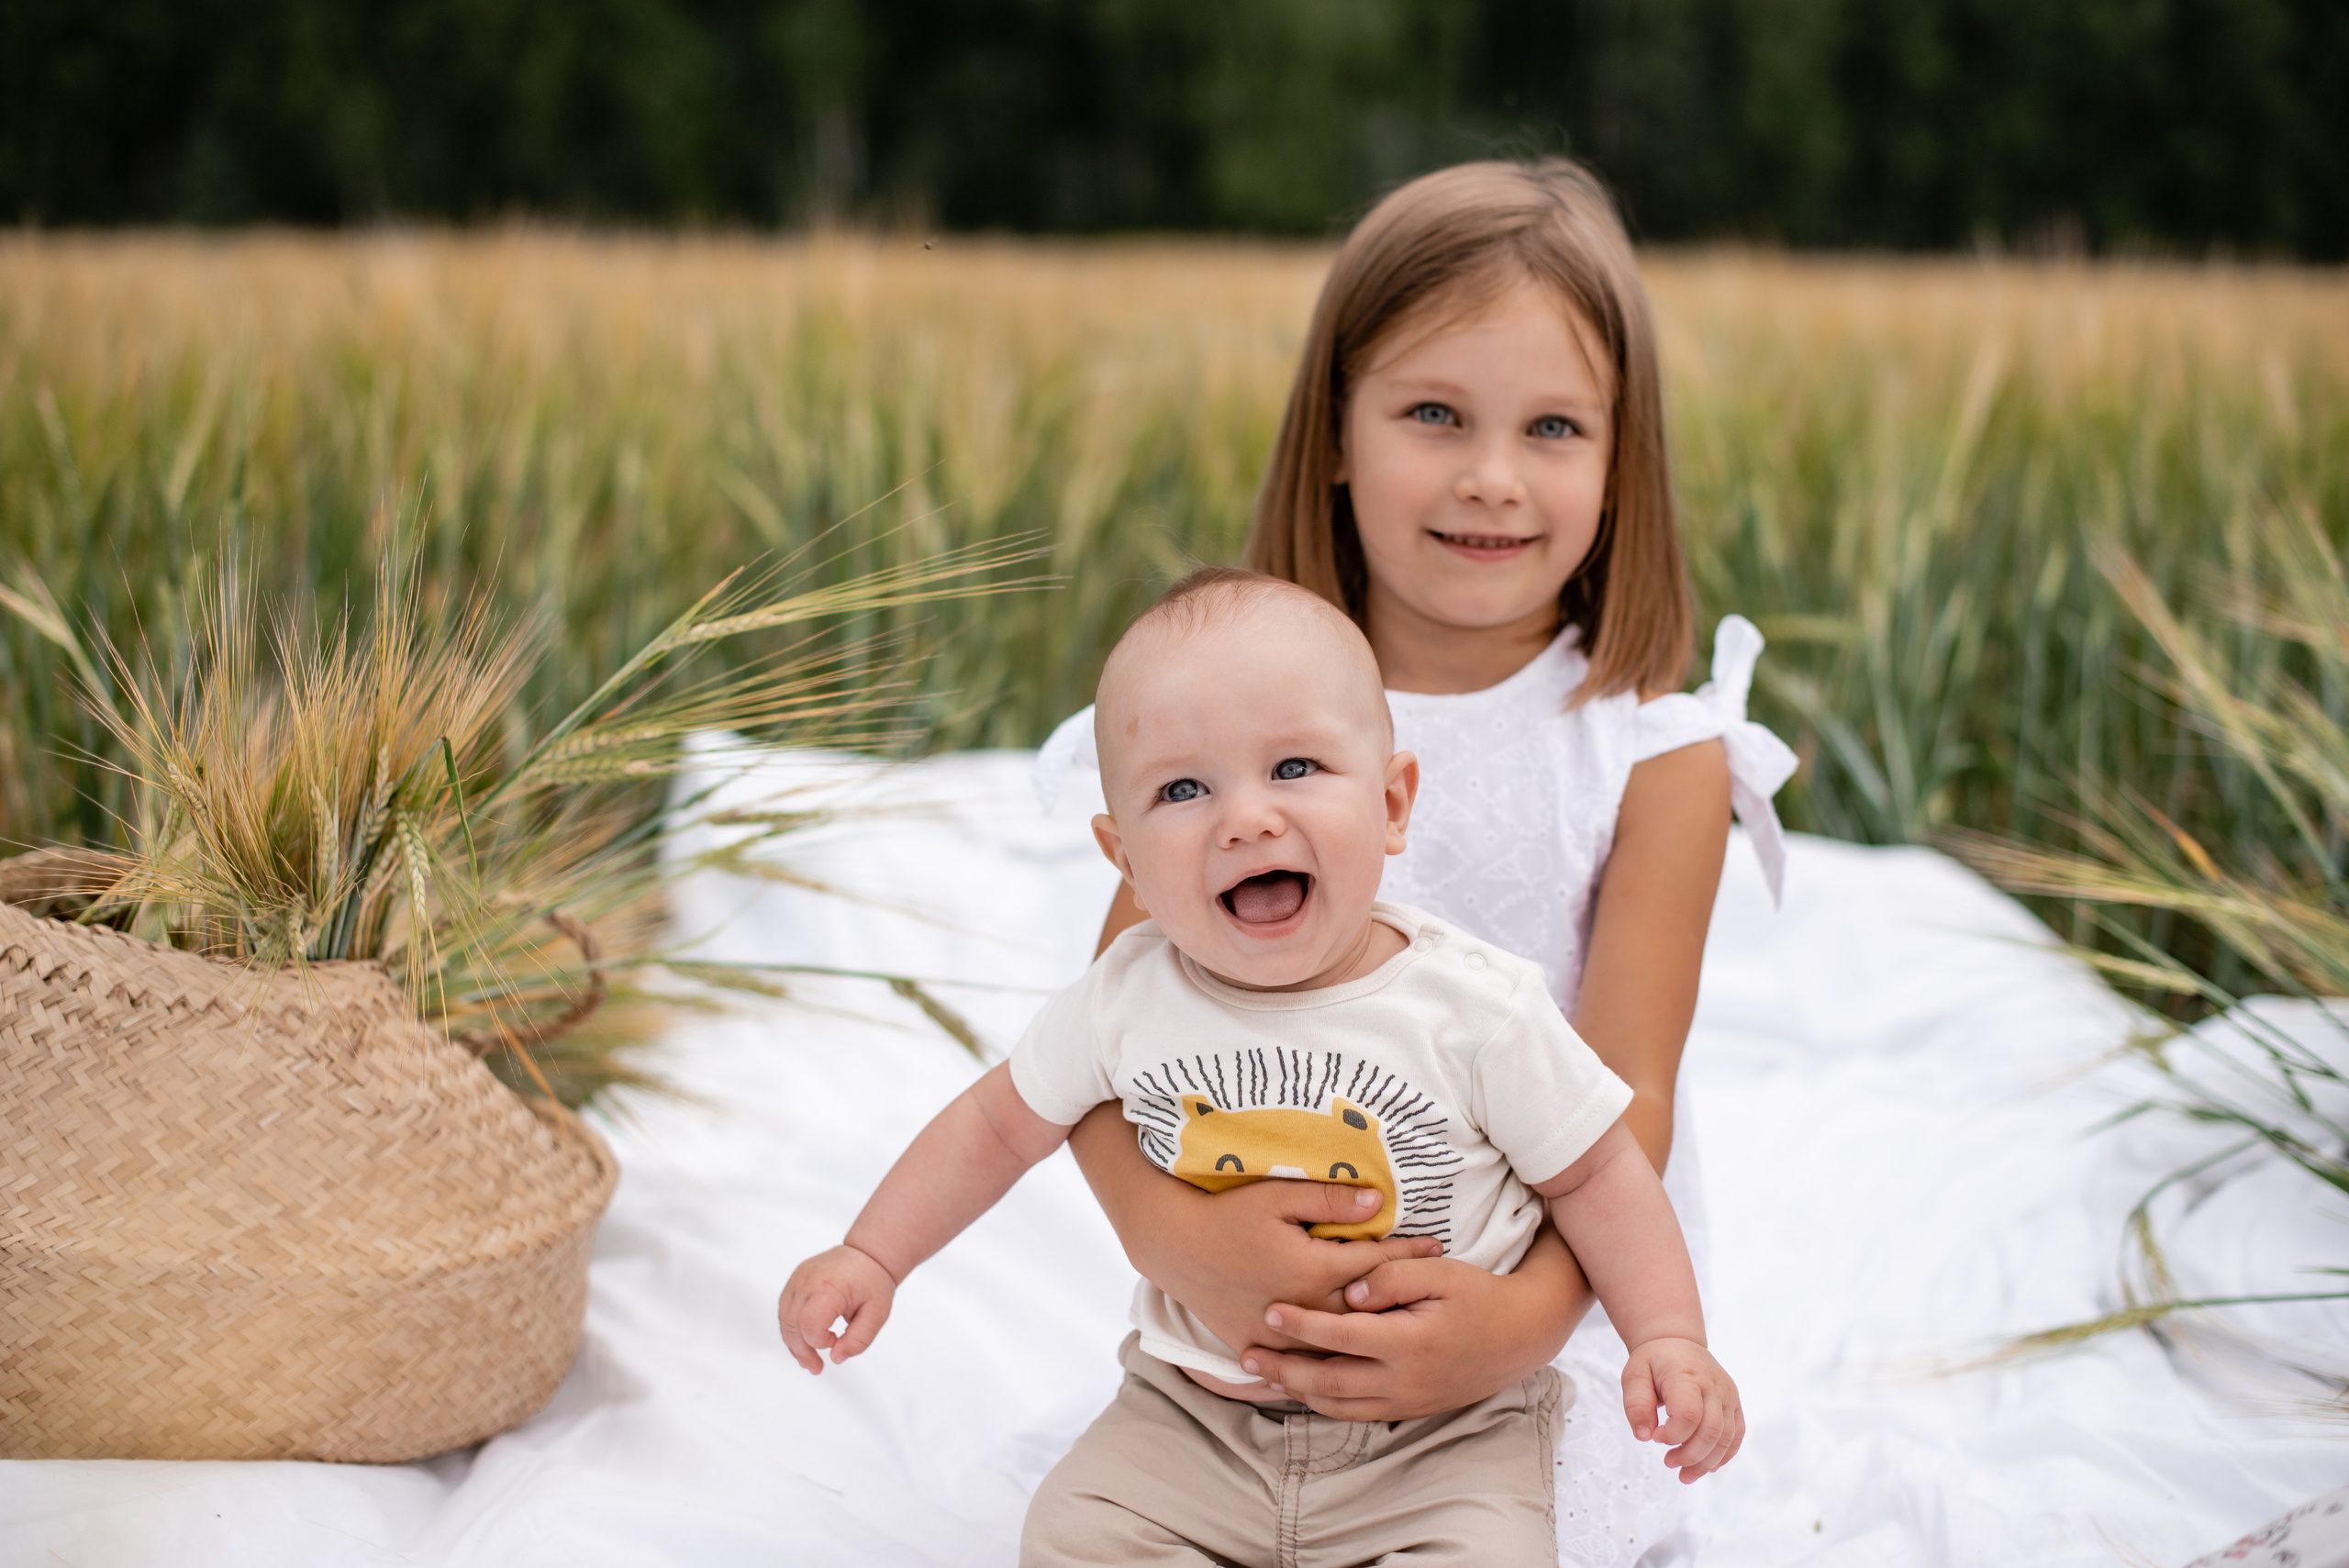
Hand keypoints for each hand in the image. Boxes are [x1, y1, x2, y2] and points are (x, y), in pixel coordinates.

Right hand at [777, 1245, 895, 1373]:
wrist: (868, 1254)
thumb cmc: (873, 1281)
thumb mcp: (877, 1315)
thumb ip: (859, 1340)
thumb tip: (836, 1358)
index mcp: (829, 1287)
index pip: (809, 1322)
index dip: (819, 1341)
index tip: (835, 1340)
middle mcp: (807, 1281)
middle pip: (792, 1325)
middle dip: (802, 1352)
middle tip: (816, 1367)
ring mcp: (797, 1279)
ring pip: (784, 1320)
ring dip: (793, 1344)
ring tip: (809, 1359)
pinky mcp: (794, 1280)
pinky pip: (785, 1310)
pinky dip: (791, 1329)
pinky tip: (804, 1341)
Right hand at [1064, 1102, 1440, 1355]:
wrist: (1174, 1246)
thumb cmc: (1227, 1213)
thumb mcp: (1278, 1195)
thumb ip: (1330, 1200)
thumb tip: (1379, 1202)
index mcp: (1313, 1269)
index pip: (1377, 1265)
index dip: (1410, 1253)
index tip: (1438, 1245)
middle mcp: (1303, 1309)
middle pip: (1366, 1310)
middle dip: (1403, 1298)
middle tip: (1435, 1290)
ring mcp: (1281, 1334)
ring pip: (1339, 1346)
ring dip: (1373, 1336)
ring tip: (1405, 1328)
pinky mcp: (1260, 1346)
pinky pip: (1304, 1363)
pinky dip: (1331, 1363)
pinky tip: (1355, 1365)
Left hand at [1233, 1228, 1593, 1420]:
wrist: (1523, 1335)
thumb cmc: (1479, 1294)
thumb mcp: (1439, 1272)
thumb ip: (1392, 1277)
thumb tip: (1351, 1293)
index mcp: (1407, 1343)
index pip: (1340, 1337)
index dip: (1301, 1326)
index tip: (1269, 1312)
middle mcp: (1404, 1381)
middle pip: (1329, 1382)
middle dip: (1284, 1370)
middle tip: (1246, 1355)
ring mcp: (1408, 1401)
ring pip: (1340, 1405)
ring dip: (1299, 1393)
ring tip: (1264, 1376)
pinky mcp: (1412, 1409)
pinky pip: (1359, 1413)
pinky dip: (1327, 1404)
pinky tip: (1306, 1390)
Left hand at [1621, 1336, 1741, 1480]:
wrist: (1678, 1343)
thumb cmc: (1655, 1361)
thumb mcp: (1634, 1375)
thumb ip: (1636, 1405)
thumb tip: (1645, 1436)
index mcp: (1687, 1375)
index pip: (1689, 1414)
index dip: (1672, 1434)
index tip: (1655, 1436)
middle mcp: (1714, 1386)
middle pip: (1711, 1431)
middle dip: (1689, 1455)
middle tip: (1668, 1462)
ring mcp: (1728, 1396)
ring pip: (1726, 1438)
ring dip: (1705, 1462)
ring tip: (1684, 1473)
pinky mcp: (1735, 1405)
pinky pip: (1736, 1436)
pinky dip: (1723, 1456)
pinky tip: (1706, 1467)